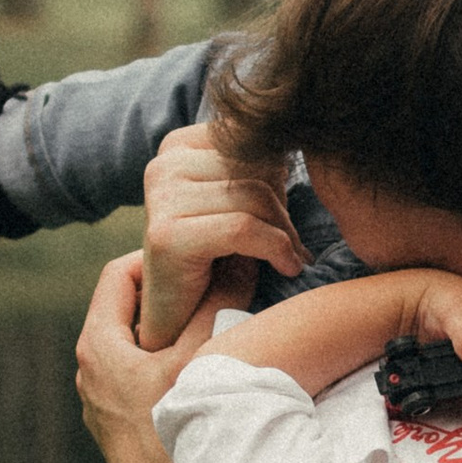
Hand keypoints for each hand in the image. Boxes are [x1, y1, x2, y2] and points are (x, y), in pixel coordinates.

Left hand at [75, 248, 221, 462]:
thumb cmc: (173, 434)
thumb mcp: (198, 361)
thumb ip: (216, 307)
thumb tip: (237, 264)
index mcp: (98, 343)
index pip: (119, 273)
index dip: (156, 256)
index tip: (193, 258)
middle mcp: (89, 366)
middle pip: (126, 305)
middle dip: (165, 291)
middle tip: (206, 284)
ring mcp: (99, 394)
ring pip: (132, 339)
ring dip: (165, 326)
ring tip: (206, 322)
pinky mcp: (113, 417)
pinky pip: (134, 370)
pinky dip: (161, 357)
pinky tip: (195, 366)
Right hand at [139, 120, 307, 348]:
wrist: (181, 324)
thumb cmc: (218, 262)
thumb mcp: (239, 203)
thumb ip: (257, 169)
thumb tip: (299, 142)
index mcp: (178, 148)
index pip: (253, 138)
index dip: (279, 175)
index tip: (283, 213)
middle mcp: (163, 166)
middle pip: (255, 165)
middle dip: (283, 207)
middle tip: (293, 242)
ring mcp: (161, 199)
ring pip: (254, 196)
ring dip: (284, 232)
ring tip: (291, 257)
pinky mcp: (168, 236)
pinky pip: (244, 228)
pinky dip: (277, 249)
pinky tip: (288, 267)